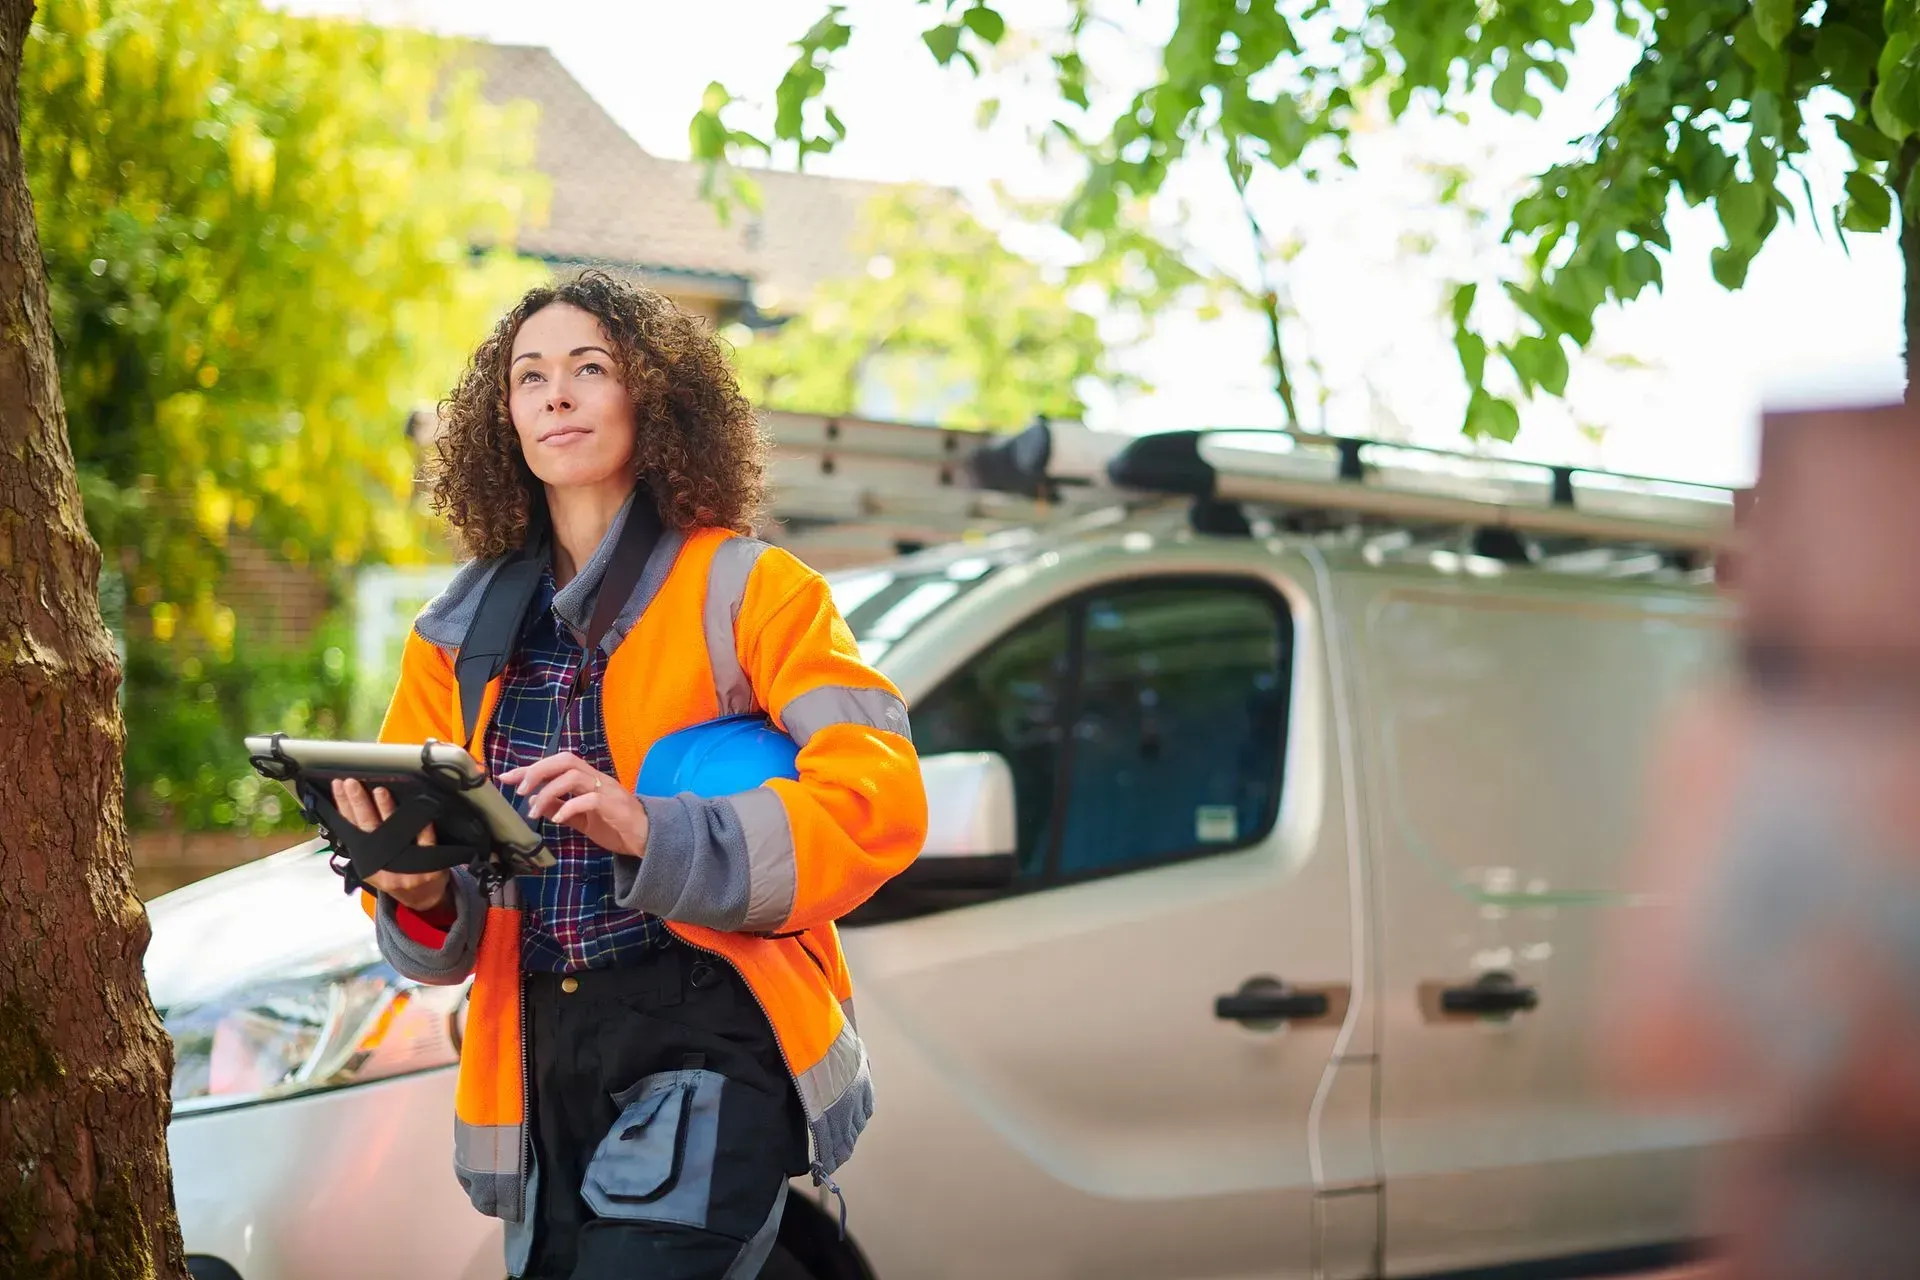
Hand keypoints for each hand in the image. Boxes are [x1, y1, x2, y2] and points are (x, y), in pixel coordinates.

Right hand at [331, 778, 450, 913]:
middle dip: (358, 803)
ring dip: (385, 810)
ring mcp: (406, 867)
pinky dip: (422, 826)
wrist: (424, 899)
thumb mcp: (375, 865)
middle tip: (351, 783)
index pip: (352, 830)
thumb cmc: (397, 877)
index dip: (344, 808)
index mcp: (368, 864)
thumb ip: (366, 843)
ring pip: (394, 833)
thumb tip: (351, 808)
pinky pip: (425, 841)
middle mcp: (384, 866)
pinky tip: (419, 809)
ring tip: (378, 791)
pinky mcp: (428, 865)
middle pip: (368, 829)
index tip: (339, 787)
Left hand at [499, 752, 649, 857]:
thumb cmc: (615, 826)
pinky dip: (569, 807)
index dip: (530, 768)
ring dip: (548, 791)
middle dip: (538, 771)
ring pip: (574, 776)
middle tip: (518, 789)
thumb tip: (533, 801)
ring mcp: (606, 790)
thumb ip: (560, 807)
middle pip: (565, 760)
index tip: (506, 778)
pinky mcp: (614, 806)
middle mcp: (596, 778)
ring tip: (534, 810)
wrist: (648, 839)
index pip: (556, 764)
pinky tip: (558, 820)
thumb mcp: (581, 818)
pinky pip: (589, 799)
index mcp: (588, 779)